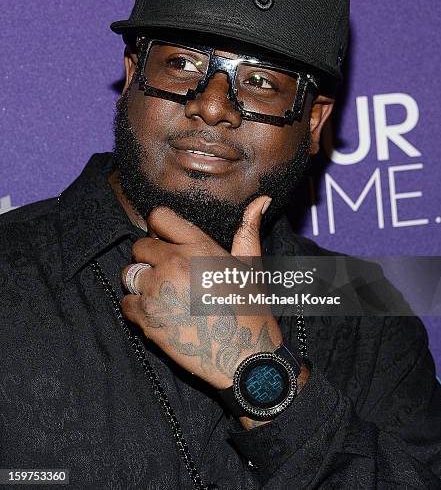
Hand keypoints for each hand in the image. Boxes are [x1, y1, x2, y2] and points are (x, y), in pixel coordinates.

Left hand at [120, 195, 282, 389]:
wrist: (244, 358)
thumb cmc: (251, 310)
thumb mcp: (251, 266)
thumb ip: (248, 230)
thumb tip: (261, 199)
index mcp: (199, 247)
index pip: (159, 217)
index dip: (159, 228)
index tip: (166, 241)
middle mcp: (174, 263)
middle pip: (140, 246)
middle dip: (149, 258)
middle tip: (167, 274)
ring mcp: (158, 291)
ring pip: (129, 275)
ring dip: (141, 283)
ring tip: (162, 295)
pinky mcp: (147, 318)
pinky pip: (125, 303)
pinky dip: (136, 308)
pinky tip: (157, 313)